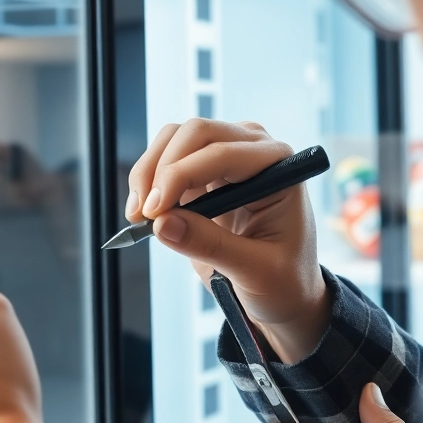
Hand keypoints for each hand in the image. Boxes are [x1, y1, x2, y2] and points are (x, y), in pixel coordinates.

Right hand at [128, 120, 326, 362]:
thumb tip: (162, 224)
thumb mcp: (255, 271)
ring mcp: (229, 155)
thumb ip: (211, 245)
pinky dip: (149, 180)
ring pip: (176, 138)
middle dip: (161, 169)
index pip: (223, 153)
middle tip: (142, 213)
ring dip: (149, 171)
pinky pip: (168, 158)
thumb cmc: (284, 279)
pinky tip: (145, 212)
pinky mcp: (206, 170)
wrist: (284, 290)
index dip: (181, 175)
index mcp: (278, 167)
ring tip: (138, 214)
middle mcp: (255, 151)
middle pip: (196, 133)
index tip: (154, 211)